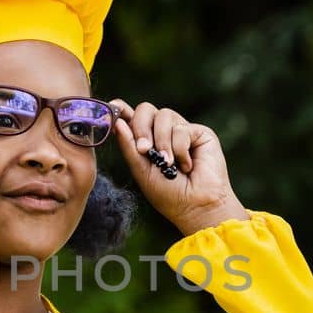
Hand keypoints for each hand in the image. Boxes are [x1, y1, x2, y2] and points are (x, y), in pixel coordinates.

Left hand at [107, 98, 247, 234]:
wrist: (196, 206)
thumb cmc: (168, 194)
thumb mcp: (142, 171)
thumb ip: (129, 147)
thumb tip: (117, 122)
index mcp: (145, 141)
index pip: (131, 117)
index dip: (121, 109)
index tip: (113, 106)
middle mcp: (162, 132)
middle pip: (146, 109)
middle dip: (141, 128)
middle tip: (144, 150)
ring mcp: (181, 130)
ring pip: (164, 115)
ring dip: (163, 142)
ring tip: (169, 164)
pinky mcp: (199, 132)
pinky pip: (182, 128)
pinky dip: (181, 149)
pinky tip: (187, 165)